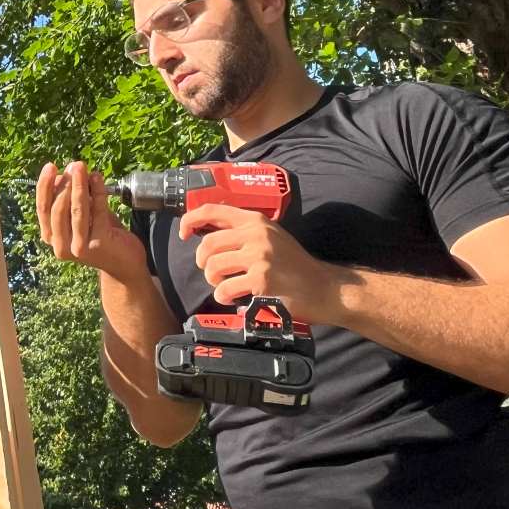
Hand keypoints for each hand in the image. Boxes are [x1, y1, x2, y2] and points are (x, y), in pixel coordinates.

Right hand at [36, 161, 149, 283]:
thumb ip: (68, 200)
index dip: (44, 186)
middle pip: (57, 209)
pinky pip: (97, 212)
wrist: (124, 264)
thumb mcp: (81, 216)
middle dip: (65, 183)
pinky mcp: (99, 244)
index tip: (50, 166)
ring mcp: (79, 247)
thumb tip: (60, 176)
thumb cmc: (101, 236)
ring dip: (79, 185)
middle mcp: (61, 246)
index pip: (42, 209)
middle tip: (74, 165)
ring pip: (76, 211)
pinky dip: (98, 193)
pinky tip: (98, 179)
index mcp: (51, 238)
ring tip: (82, 168)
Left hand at [180, 204, 343, 321]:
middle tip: (211, 272)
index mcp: (255, 221)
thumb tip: (205, 232)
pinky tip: (233, 298)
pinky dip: (223, 296)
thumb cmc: (295, 264)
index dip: (190, 220)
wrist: (325, 288)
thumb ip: (242, 231)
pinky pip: (226, 289)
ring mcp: (259, 257)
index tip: (183, 233)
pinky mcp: (262, 280)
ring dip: (213, 280)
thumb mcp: (271, 236)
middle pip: (207, 245)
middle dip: (202, 262)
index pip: (212, 210)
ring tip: (223, 285)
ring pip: (213, 267)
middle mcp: (256, 234)